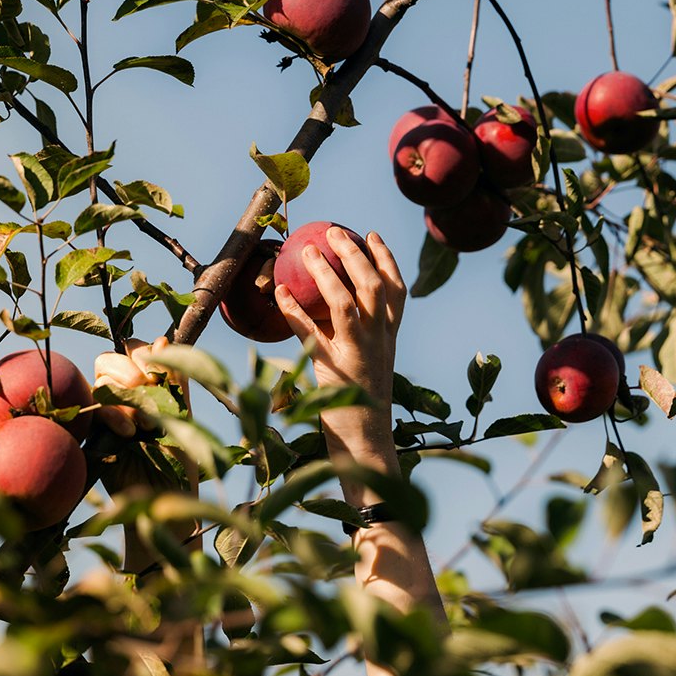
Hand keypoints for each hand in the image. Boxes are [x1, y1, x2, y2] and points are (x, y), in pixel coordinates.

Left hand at [273, 227, 406, 412]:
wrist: (367, 443)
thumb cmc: (361, 402)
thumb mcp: (369, 362)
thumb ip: (356, 334)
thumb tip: (324, 306)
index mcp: (390, 336)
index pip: (396, 289)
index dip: (385, 259)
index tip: (370, 235)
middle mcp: (380, 340)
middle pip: (373, 286)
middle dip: (353, 254)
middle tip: (332, 232)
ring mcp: (360, 353)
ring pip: (346, 303)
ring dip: (325, 273)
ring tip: (305, 251)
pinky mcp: (335, 369)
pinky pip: (310, 332)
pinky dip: (294, 309)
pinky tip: (279, 292)